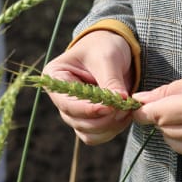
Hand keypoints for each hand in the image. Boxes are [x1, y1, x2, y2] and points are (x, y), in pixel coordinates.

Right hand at [42, 30, 133, 144]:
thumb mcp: (107, 57)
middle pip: (77, 122)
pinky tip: (125, 115)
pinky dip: (113, 129)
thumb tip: (120, 101)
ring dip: (110, 126)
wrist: (114, 49)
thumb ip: (110, 80)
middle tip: (126, 106)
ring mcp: (74, 112)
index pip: (67, 103)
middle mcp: (61, 99)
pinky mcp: (89, 120)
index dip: (88, 110)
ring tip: (127, 109)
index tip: (110, 108)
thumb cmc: (104, 46)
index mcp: (54, 78)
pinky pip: (98, 135)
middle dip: (104, 118)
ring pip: (89, 133)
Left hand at [132, 67, 181, 156]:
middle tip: (166, 104)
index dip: (142, 110)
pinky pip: (181, 147)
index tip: (137, 106)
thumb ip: (167, 91)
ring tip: (181, 113)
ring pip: (168, 137)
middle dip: (157, 114)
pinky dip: (177, 136)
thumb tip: (140, 99)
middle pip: (160, 125)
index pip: (155, 113)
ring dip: (167, 126)